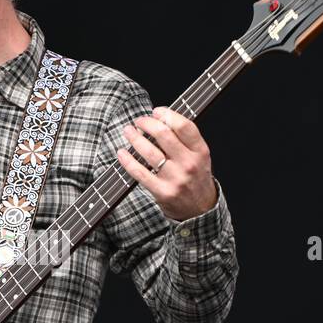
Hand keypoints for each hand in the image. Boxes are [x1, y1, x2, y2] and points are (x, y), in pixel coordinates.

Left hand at [115, 106, 217, 221]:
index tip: (156, 111)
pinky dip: (128, 160)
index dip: (167, 114)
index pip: (184, 126)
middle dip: (147, 123)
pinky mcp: (162, 192)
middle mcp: (189, 164)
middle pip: (164, 135)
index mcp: (200, 151)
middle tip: (139, 121)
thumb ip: (186, 140)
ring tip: (128, 131)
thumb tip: (161, 120)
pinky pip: (140, 172)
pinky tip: (122, 153)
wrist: (200, 210)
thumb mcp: (200, 157)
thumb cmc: (196, 179)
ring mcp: (175, 178)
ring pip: (149, 151)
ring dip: (134, 138)